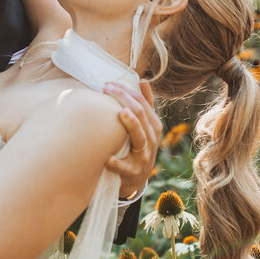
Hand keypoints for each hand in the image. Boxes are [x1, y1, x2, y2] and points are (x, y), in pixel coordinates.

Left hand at [102, 80, 161, 201]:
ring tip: (121, 112)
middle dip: (124, 99)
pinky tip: (108, 158)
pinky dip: (117, 163)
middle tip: (106, 89)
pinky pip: (125, 167)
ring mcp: (144, 156)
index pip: (142, 102)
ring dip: (131, 124)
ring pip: (140, 137)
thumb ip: (146, 104)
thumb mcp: (145, 126)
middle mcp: (151, 138)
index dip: (127, 91)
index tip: (109, 84)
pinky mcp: (133, 172)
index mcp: (153, 125)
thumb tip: (143, 80)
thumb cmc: (138, 147)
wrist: (136, 178)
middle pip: (140, 114)